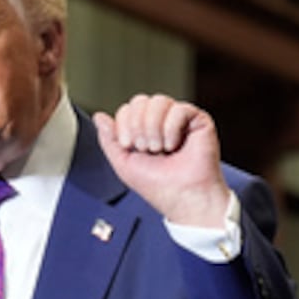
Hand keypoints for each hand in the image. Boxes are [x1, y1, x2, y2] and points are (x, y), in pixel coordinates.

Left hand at [93, 93, 230, 226]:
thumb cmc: (159, 186)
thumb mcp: (124, 164)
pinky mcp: (199, 122)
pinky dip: (172, 128)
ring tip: (160, 148)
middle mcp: (163, 123)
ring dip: (154, 127)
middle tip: (146, 149)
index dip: (124, 124)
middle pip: (141, 101)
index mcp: (146, 131)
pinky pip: (180, 109)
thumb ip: (109, 140)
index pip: (128, 109)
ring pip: (159, 101)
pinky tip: (174, 145)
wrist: (183, 198)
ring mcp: (181, 121)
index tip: (129, 145)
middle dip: (138, 126)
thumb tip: (99, 117)